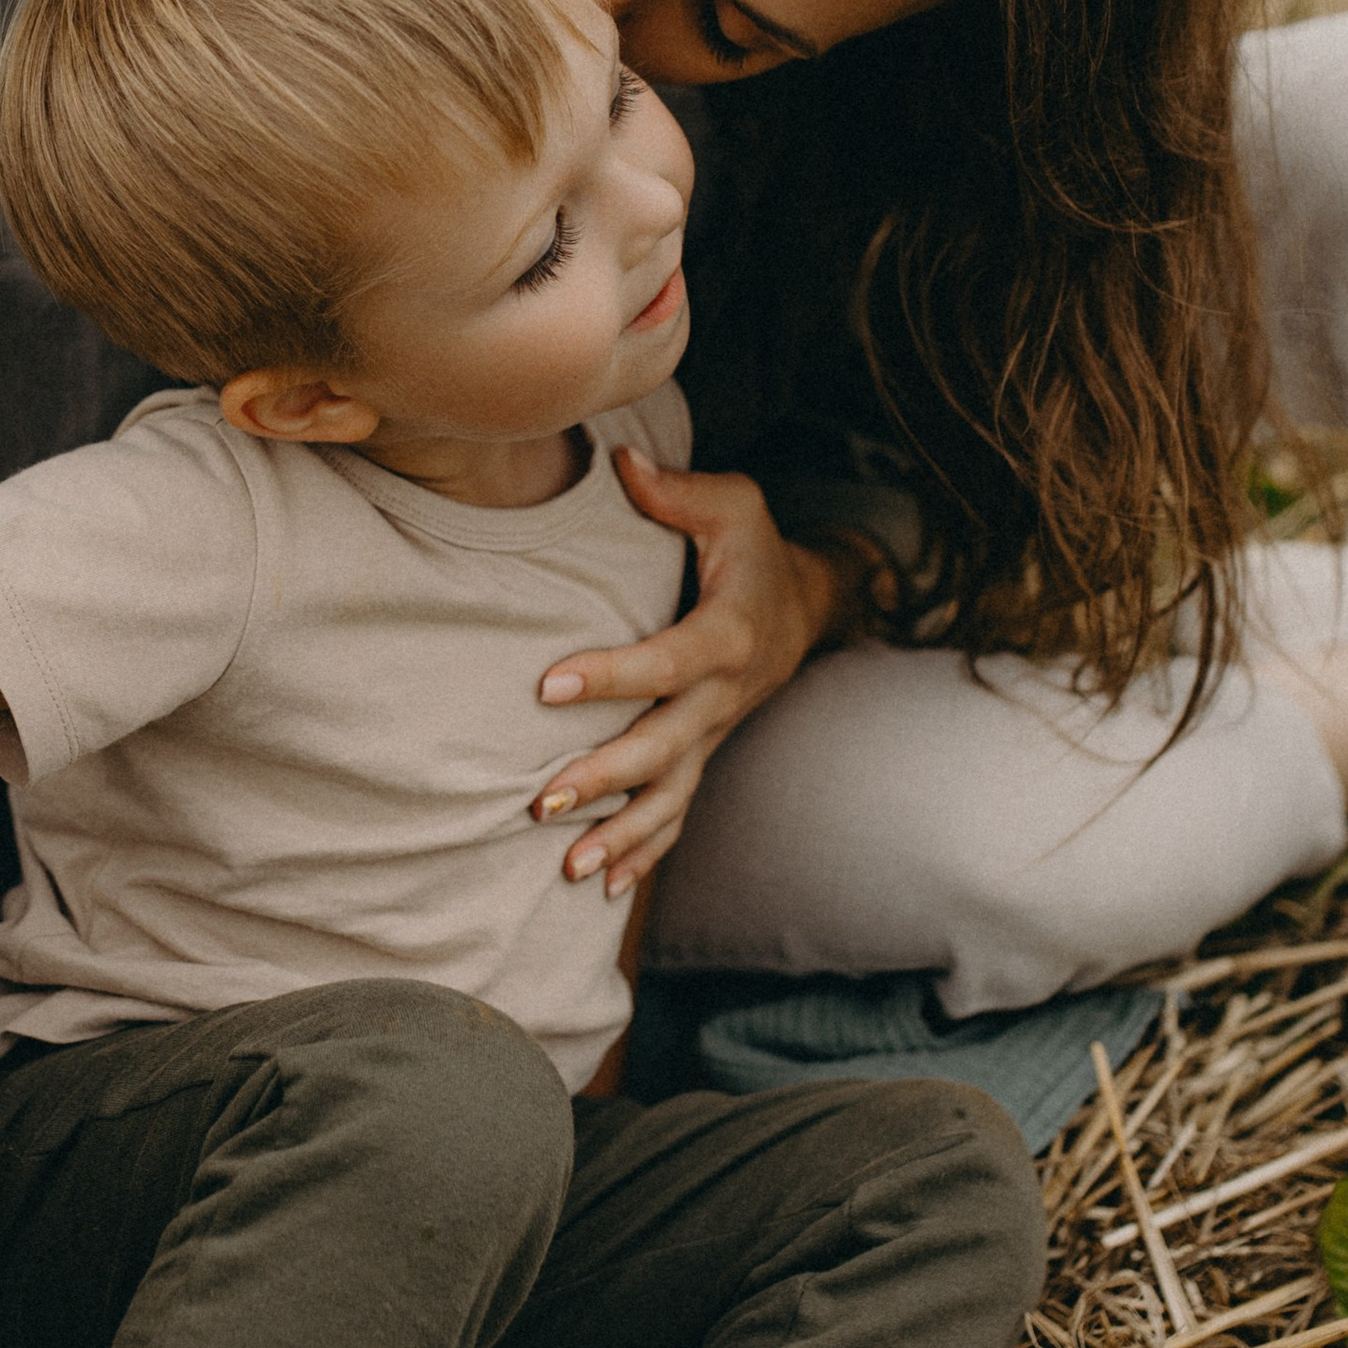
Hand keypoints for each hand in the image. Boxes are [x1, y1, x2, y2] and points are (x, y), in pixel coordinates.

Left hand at [532, 461, 840, 899]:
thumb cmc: (755, 549)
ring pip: (671, 795)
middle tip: (543, 801)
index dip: (610, 676)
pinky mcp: (705, 753)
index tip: (548, 687)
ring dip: (622, 834)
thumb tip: (620, 462)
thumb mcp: (734, 505)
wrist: (805, 606)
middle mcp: (723, 696)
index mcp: (727, 635)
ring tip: (569, 865)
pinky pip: (679, 812)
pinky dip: (645, 851)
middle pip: (664, 748)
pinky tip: (602, 884)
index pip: (665, 663)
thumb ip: (678, 490)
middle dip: (605, 778)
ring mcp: (715, 733)